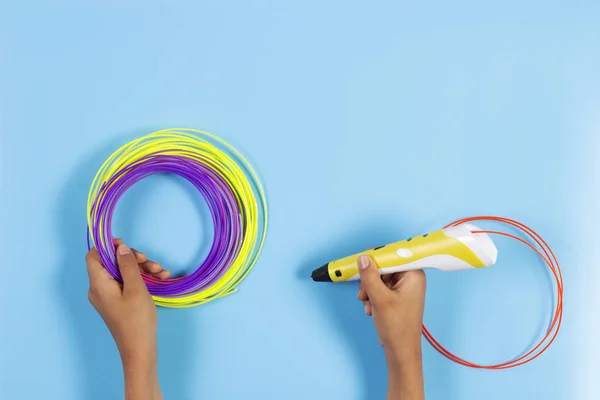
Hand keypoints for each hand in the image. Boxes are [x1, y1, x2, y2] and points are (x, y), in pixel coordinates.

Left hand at [86, 240, 168, 399]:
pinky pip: (126, 283)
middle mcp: (99, 288)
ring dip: (141, 268)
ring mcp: (108, 296)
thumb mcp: (136, 288)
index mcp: (98, 284)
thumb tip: (120, 247)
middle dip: (132, 258)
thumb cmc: (136, 319)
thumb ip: (127, 265)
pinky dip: (141, 279)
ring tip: (161, 271)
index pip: (94, 256)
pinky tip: (160, 277)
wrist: (139, 349)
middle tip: (149, 261)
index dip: (108, 246)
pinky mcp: (117, 302)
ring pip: (122, 272)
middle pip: (111, 263)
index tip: (127, 245)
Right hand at [357, 255, 424, 399]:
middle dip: (370, 278)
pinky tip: (370, 307)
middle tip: (363, 292)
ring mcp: (405, 287)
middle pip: (384, 266)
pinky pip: (381, 287)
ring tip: (367, 303)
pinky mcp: (398, 295)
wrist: (400, 350)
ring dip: (369, 289)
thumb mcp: (379, 298)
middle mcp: (411, 277)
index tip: (363, 261)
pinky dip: (373, 295)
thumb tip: (363, 258)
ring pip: (380, 277)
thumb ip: (370, 276)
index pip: (394, 254)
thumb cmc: (396, 326)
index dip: (377, 257)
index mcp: (414, 274)